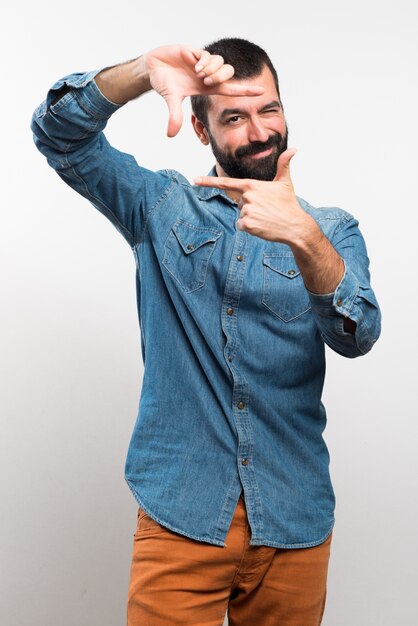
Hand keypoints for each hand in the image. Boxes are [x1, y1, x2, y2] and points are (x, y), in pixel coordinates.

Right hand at [144, 44, 263, 136]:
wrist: (153, 67)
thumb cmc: (164, 83)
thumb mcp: (171, 100)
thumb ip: (174, 116)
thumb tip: (170, 135)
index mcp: (206, 87)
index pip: (231, 89)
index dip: (245, 90)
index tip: (261, 92)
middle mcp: (208, 75)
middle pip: (228, 73)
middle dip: (220, 78)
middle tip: (205, 81)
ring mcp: (203, 63)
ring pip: (220, 63)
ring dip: (211, 70)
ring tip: (198, 74)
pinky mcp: (196, 52)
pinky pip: (209, 55)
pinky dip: (204, 62)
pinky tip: (193, 66)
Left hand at [194, 149, 314, 244]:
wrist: (295, 226)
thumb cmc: (289, 204)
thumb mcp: (285, 182)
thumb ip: (284, 165)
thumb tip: (294, 149)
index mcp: (251, 185)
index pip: (226, 183)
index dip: (209, 181)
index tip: (195, 179)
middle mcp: (247, 197)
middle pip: (239, 203)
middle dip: (250, 207)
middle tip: (266, 209)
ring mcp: (246, 211)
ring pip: (240, 215)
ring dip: (250, 218)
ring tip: (266, 217)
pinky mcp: (247, 224)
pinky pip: (241, 226)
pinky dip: (250, 228)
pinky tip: (262, 226)